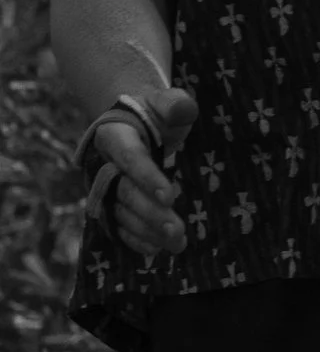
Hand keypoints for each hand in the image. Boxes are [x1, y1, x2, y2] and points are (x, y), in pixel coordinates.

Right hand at [83, 81, 196, 259]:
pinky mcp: (110, 205)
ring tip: (176, 243)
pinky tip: (156, 250)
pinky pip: (119, 226)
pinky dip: (135, 239)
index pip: (130, 158)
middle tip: (177, 229)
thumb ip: (175, 103)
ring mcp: (104, 189)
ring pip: (122, 214)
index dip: (148, 177)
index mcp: (114, 136)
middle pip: (125, 192)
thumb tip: (184, 110)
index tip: (171, 196)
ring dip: (148, 231)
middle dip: (150, 213)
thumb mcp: (166, 102)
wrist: (136, 123)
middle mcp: (103, 165)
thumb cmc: (154, 113)